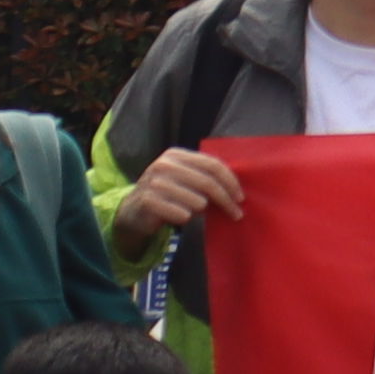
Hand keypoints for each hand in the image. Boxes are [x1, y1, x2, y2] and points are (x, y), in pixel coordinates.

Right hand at [112, 145, 242, 238]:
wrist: (134, 211)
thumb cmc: (169, 194)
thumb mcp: (186, 180)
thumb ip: (206, 178)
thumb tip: (237, 191)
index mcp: (176, 155)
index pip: (212, 165)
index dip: (230, 181)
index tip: (240, 197)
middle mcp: (163, 165)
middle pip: (207, 182)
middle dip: (226, 200)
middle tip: (236, 214)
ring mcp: (153, 182)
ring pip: (196, 200)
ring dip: (202, 210)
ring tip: (197, 212)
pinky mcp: (147, 201)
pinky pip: (181, 214)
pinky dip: (186, 218)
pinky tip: (182, 217)